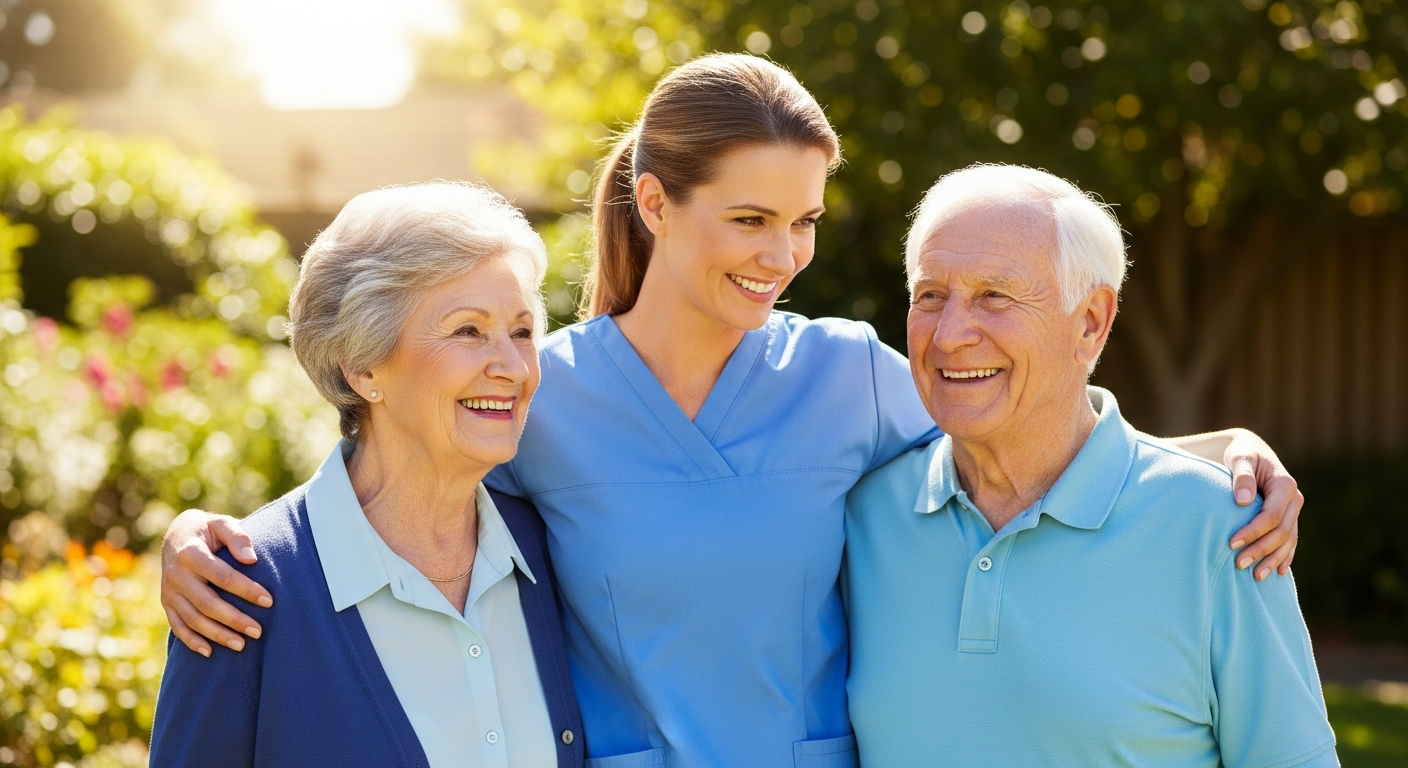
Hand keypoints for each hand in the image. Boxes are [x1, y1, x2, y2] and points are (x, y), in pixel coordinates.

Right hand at [160, 510, 271, 656]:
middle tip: (258, 631)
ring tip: (242, 645)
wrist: (177, 534)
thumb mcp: (221, 523)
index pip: (223, 577)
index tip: (269, 601)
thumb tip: (251, 559)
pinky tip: (209, 652)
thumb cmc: (207, 529)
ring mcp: (169, 591)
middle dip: (234, 619)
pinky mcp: (166, 602)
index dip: (246, 590)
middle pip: (208, 603)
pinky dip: (191, 641)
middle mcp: (176, 575)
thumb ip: (237, 537)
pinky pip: (177, 626)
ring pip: (193, 619)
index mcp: (191, 553)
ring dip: (217, 634)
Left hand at [1222, 429, 1302, 580]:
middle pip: (1281, 532)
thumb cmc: (1241, 453)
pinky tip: (1277, 572)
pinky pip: (1290, 541)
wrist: (1250, 451)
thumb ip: (1241, 476)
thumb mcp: (1240, 458)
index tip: (1231, 543)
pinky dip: (1284, 556)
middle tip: (1239, 564)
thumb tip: (1242, 501)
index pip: (1272, 516)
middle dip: (1261, 550)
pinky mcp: (1288, 517)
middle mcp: (1294, 499)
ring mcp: (1293, 510)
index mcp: (1285, 485)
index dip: (1254, 531)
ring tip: (1256, 576)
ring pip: (1288, 540)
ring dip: (1273, 559)